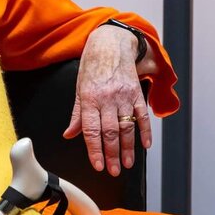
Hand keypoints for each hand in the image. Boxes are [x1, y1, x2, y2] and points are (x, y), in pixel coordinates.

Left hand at [63, 24, 151, 176]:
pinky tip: (144, 145)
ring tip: (126, 164)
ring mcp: (124, 95)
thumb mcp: (79, 88)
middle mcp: (107, 98)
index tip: (97, 165)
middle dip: (111, 154)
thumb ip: (77, 114)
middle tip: (113, 170)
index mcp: (89, 98)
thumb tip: (69, 134)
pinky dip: (145, 132)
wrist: (111, 43)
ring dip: (127, 148)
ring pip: (127, 127)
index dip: (94, 150)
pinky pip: (142, 116)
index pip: (91, 130)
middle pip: (110, 132)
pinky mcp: (137, 93)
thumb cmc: (93, 66)